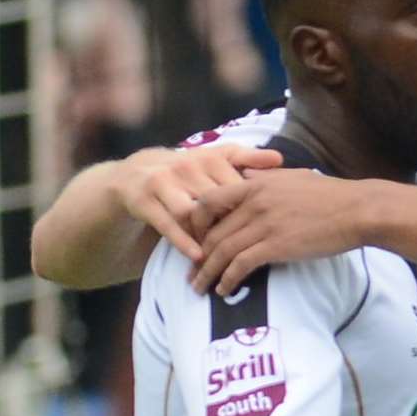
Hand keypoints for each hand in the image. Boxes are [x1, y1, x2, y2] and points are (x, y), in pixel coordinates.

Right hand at [114, 145, 281, 262]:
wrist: (136, 171)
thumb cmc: (189, 168)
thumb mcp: (217, 158)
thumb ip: (247, 159)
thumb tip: (280, 158)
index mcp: (209, 158)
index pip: (236, 187)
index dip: (250, 209)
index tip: (265, 226)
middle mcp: (186, 168)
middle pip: (215, 201)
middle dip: (230, 225)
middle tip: (247, 247)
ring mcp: (163, 183)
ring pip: (191, 213)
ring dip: (206, 235)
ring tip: (222, 256)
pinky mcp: (144, 201)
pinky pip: (166, 224)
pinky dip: (183, 242)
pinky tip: (198, 257)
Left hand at [189, 170, 371, 293]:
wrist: (357, 210)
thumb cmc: (331, 194)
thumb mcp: (293, 176)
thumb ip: (265, 177)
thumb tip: (246, 174)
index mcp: (256, 184)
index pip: (208, 201)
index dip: (196, 223)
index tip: (196, 240)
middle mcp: (254, 202)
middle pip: (212, 232)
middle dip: (197, 256)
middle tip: (192, 272)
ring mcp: (264, 224)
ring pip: (221, 251)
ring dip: (207, 273)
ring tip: (200, 287)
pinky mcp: (276, 246)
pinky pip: (240, 266)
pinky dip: (228, 280)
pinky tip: (224, 290)